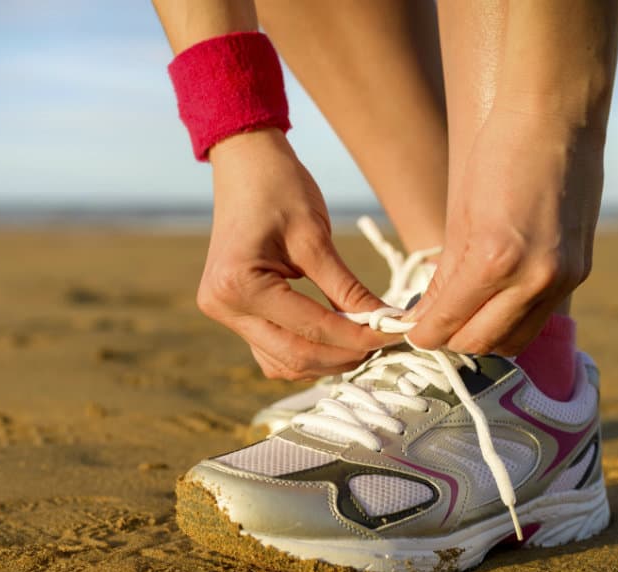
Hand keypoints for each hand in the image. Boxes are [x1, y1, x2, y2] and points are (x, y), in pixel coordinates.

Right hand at [199, 129, 393, 379]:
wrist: (245, 163)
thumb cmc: (279, 187)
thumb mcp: (315, 237)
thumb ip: (347, 288)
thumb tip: (385, 323)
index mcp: (239, 284)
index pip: (311, 327)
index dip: (357, 337)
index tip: (394, 334)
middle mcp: (223, 306)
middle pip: (295, 355)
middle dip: (343, 355)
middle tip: (382, 344)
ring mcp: (223, 313)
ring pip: (282, 362)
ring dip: (324, 360)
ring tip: (362, 343)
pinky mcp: (232, 314)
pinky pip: (271, 350)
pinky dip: (304, 352)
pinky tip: (333, 340)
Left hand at [405, 107, 603, 354]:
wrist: (555, 117)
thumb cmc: (498, 155)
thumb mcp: (459, 218)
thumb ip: (446, 276)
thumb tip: (428, 316)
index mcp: (494, 261)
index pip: (449, 324)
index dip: (424, 334)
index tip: (412, 331)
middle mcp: (534, 278)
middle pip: (482, 343)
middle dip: (451, 339)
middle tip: (433, 324)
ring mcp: (563, 278)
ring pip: (514, 340)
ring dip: (484, 335)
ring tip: (463, 314)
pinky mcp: (580, 272)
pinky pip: (539, 316)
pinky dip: (512, 318)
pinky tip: (494, 300)